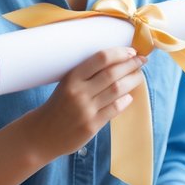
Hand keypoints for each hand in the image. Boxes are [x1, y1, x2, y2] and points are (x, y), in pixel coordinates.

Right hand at [23, 47, 146, 161]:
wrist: (42, 134)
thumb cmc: (57, 105)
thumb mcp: (66, 84)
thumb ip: (87, 75)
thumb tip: (117, 62)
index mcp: (71, 78)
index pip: (100, 58)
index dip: (119, 52)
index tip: (131, 51)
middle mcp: (79, 92)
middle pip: (112, 73)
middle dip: (132, 64)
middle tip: (142, 60)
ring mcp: (86, 109)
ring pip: (117, 90)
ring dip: (133, 81)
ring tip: (139, 76)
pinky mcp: (91, 125)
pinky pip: (115, 109)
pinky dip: (125, 100)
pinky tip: (129, 96)